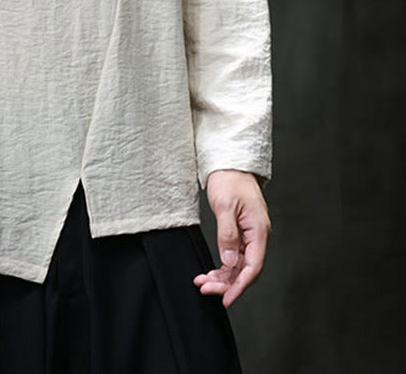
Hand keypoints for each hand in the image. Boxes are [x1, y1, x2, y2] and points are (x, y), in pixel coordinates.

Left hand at [192, 169, 271, 307]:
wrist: (229, 164)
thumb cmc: (230, 180)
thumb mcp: (225, 206)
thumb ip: (228, 234)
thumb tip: (229, 262)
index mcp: (258, 230)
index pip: (253, 266)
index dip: (240, 285)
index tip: (227, 298)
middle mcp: (256, 235)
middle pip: (245, 269)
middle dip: (227, 283)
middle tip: (206, 289)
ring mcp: (249, 235)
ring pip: (238, 264)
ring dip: (222, 276)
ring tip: (203, 283)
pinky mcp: (240, 232)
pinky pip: (233, 255)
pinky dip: (222, 265)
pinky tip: (210, 272)